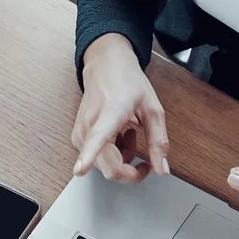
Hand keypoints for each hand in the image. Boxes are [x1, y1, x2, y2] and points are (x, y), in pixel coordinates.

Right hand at [70, 35, 168, 181]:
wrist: (105, 66)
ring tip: (130, 136)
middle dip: (130, 171)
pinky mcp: (77, 138)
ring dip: (122, 160)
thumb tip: (160, 168)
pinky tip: (118, 138)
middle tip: (145, 159)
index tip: (80, 169)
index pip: (97, 138)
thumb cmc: (127, 82)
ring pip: (104, 167)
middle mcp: (90, 124)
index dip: (88, 156)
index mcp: (110, 113)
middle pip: (108, 167)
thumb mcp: (152, 109)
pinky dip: (113, 155)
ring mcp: (81, 132)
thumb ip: (158, 140)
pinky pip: (97, 159)